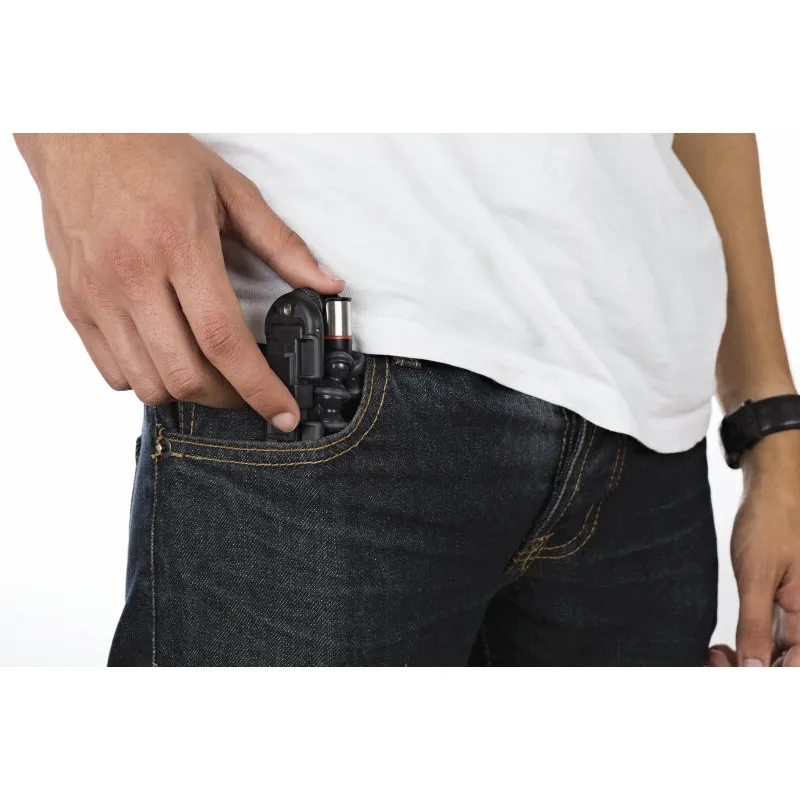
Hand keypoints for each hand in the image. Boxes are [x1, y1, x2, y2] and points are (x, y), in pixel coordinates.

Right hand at [14, 133, 343, 430]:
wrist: (77, 133)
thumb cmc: (153, 155)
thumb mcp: (230, 190)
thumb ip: (281, 244)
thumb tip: (324, 283)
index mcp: (179, 246)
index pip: (224, 341)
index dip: (259, 388)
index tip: (283, 413)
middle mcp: (133, 276)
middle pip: (186, 375)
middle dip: (229, 399)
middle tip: (250, 392)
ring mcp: (98, 294)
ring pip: (148, 383)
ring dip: (188, 392)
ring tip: (211, 375)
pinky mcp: (75, 304)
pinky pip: (111, 372)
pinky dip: (146, 380)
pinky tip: (167, 357)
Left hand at [713, 430, 799, 665]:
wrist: (772, 490)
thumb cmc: (771, 523)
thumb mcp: (757, 576)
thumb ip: (756, 624)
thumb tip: (753, 668)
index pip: (792, 668)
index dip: (761, 680)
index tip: (728, 673)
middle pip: (783, 667)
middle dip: (749, 674)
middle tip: (715, 661)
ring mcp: (797, 617)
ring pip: (775, 658)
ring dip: (746, 665)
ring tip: (716, 654)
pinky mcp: (782, 609)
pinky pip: (770, 642)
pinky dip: (747, 649)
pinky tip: (724, 647)